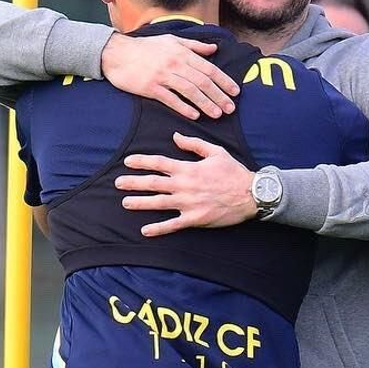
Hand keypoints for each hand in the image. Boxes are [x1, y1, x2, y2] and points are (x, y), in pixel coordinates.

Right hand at [99, 34, 239, 119]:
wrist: (117, 53)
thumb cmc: (145, 47)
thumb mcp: (171, 40)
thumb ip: (194, 46)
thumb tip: (214, 49)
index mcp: (182, 52)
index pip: (209, 68)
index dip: (224, 81)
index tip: (235, 92)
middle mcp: (175, 63)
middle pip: (202, 82)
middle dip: (219, 96)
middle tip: (230, 108)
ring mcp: (163, 76)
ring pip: (190, 91)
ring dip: (206, 104)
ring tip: (217, 115)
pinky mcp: (151, 88)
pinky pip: (171, 100)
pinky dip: (184, 107)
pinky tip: (194, 115)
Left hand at [117, 135, 256, 236]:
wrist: (251, 194)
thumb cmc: (233, 172)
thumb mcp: (215, 151)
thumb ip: (193, 144)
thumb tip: (175, 137)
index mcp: (188, 168)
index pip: (159, 163)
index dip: (142, 161)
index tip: (128, 161)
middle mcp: (185, 185)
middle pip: (153, 183)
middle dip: (133, 183)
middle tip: (118, 183)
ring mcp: (188, 203)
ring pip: (159, 203)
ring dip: (140, 203)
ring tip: (126, 203)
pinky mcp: (195, 219)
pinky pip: (173, 225)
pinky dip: (158, 229)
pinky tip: (145, 231)